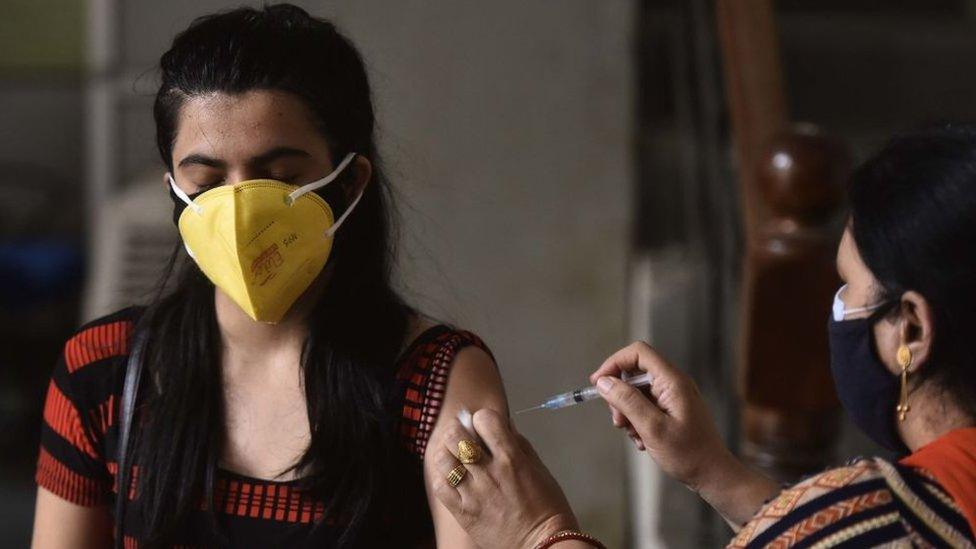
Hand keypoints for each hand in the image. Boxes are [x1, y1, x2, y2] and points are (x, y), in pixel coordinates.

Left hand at [428, 409, 579, 548]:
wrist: (544, 544)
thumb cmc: (548, 507)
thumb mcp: (540, 469)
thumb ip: (520, 445)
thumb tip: (505, 424)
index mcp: (512, 458)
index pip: (484, 419)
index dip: (483, 419)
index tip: (485, 427)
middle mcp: (490, 472)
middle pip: (456, 435)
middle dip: (458, 430)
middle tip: (463, 438)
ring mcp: (474, 493)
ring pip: (443, 459)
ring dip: (446, 453)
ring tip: (454, 458)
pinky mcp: (464, 512)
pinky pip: (441, 487)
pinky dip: (443, 478)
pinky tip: (452, 479)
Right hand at [590, 342, 777, 527]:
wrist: (712, 475)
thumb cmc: (688, 454)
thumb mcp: (652, 428)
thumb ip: (627, 401)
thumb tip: (604, 382)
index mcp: (672, 381)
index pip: (638, 353)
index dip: (615, 363)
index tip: (599, 383)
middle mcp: (674, 384)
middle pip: (635, 374)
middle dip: (620, 395)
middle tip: (619, 421)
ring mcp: (673, 397)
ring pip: (637, 393)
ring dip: (628, 413)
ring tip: (635, 435)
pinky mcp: (672, 410)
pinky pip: (645, 407)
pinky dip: (638, 422)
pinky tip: (643, 441)